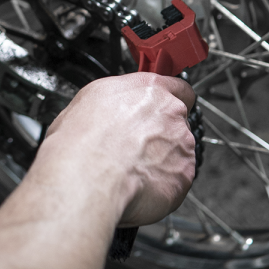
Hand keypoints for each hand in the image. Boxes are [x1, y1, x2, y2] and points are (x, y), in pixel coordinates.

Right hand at [42, 72, 195, 226]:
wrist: (88, 173)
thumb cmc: (83, 137)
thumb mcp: (90, 98)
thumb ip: (117, 98)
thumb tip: (112, 107)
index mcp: (150, 88)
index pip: (177, 87)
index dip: (168, 100)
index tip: (158, 109)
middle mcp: (172, 112)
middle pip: (178, 120)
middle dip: (162, 132)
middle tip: (135, 143)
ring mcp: (181, 143)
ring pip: (179, 150)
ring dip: (162, 157)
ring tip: (132, 166)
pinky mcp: (184, 173)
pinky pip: (178, 177)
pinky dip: (164, 181)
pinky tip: (139, 181)